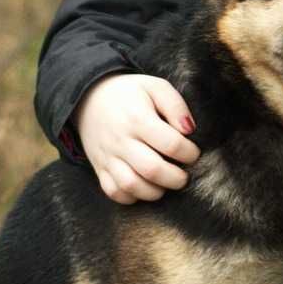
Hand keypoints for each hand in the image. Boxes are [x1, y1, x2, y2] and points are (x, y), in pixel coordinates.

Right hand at [73, 74, 200, 203]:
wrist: (89, 97)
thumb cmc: (129, 93)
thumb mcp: (155, 86)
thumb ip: (176, 105)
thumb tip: (189, 130)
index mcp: (138, 119)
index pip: (171, 144)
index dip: (189, 153)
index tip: (193, 153)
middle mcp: (121, 140)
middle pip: (152, 169)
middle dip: (176, 178)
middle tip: (183, 175)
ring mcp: (108, 156)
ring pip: (131, 186)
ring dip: (155, 191)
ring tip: (165, 184)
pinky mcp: (99, 168)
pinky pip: (113, 192)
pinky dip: (131, 197)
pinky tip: (143, 188)